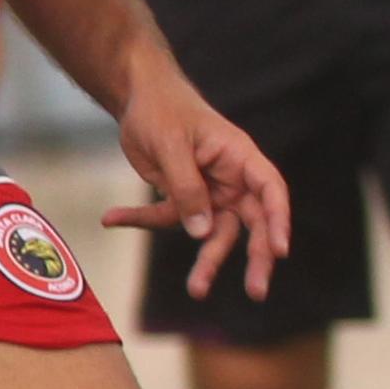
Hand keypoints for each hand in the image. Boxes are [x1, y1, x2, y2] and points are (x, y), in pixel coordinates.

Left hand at [102, 63, 291, 301]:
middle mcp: (232, 180)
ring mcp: (210, 192)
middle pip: (252, 223)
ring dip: (204, 262)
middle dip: (255, 257)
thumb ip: (187, 188)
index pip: (270, 190)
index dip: (278, 220)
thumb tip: (202, 232)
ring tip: (196, 291)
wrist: (138, 97)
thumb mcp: (170, 144)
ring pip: (213, 234)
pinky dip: (140, 219)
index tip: (278, 251)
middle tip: (256, 291)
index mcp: (240, 157)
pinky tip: (111, 217)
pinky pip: (169, 219)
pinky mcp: (184, 199)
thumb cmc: (162, 109)